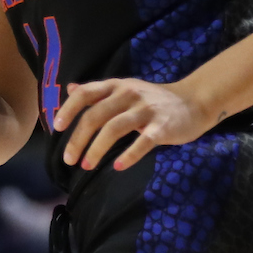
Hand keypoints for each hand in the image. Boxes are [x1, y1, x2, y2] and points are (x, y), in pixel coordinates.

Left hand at [53, 78, 212, 171]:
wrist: (195, 101)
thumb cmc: (155, 100)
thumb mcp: (126, 89)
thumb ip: (99, 91)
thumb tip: (70, 88)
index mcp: (118, 86)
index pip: (86, 93)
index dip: (69, 109)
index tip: (57, 128)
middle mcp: (129, 94)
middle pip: (96, 115)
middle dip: (78, 139)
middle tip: (69, 160)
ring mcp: (146, 110)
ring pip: (114, 128)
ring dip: (97, 149)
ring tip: (86, 166)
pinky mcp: (162, 127)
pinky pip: (143, 142)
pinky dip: (129, 155)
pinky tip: (117, 166)